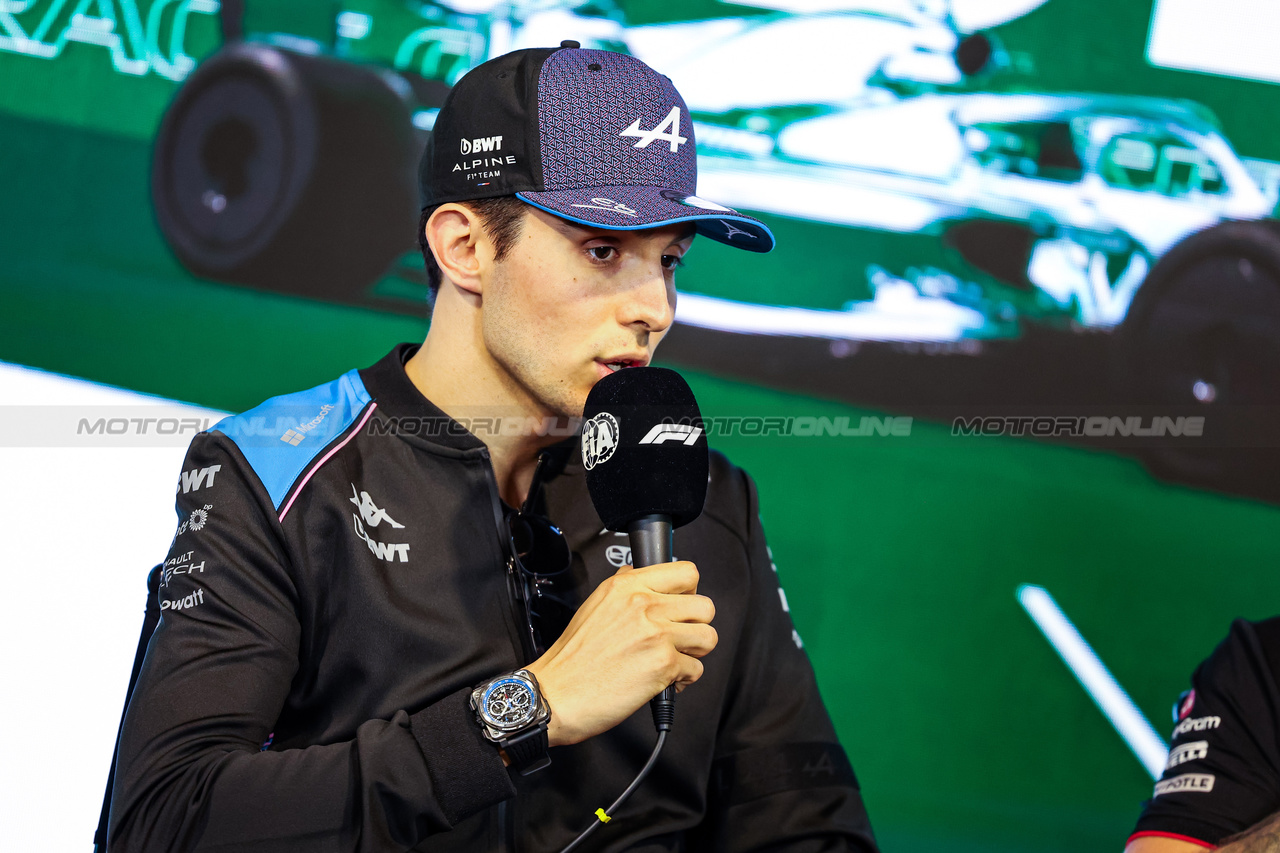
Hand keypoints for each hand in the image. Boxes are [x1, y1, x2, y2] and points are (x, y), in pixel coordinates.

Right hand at [524, 560, 716, 746]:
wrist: (555, 694)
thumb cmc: (572, 657)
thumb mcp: (595, 604)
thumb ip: (624, 587)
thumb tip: (641, 574)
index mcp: (627, 585)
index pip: (687, 572)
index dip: (689, 592)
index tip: (680, 606)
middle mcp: (644, 604)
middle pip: (705, 606)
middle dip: (695, 626)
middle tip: (678, 638)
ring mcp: (657, 634)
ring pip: (708, 637)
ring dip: (695, 653)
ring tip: (674, 659)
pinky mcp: (664, 665)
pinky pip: (696, 669)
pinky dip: (683, 680)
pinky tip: (662, 681)